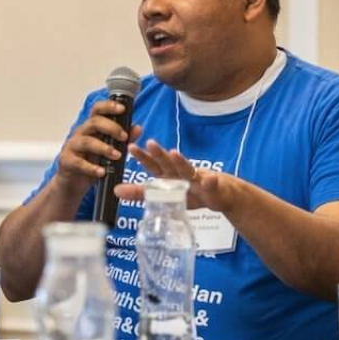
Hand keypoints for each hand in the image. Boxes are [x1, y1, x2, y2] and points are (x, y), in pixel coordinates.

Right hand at [51, 99, 142, 193]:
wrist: (72, 183)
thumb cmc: (91, 162)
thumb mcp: (109, 151)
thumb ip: (123, 140)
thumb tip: (138, 128)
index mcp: (91, 128)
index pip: (97, 110)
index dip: (109, 107)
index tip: (123, 109)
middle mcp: (80, 133)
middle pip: (93, 122)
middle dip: (111, 127)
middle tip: (124, 137)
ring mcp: (72, 147)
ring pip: (87, 141)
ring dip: (104, 147)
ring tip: (117, 156)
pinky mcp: (67, 161)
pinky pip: (79, 162)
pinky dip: (91, 167)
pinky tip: (102, 172)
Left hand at [116, 139, 238, 211]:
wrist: (222, 194)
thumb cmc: (192, 193)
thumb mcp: (165, 196)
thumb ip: (141, 193)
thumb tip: (116, 190)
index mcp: (169, 176)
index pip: (153, 165)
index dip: (143, 157)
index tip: (131, 147)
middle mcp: (181, 174)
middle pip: (169, 163)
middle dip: (160, 154)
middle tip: (150, 143)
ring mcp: (198, 179)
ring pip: (188, 170)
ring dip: (181, 162)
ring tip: (174, 153)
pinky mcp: (214, 188)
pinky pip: (212, 185)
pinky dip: (210, 182)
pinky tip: (210, 179)